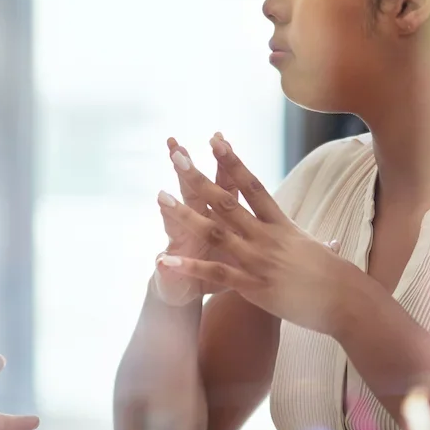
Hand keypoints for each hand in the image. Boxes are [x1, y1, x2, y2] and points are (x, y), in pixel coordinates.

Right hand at [150, 137, 242, 305]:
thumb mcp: (239, 244)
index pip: (223, 184)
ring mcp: (182, 247)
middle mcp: (197, 226)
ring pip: (176, 226)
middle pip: (194, 195)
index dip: (223, 163)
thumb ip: (246, 227)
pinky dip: (168, 266)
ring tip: (161, 197)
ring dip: (171, 212)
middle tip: (176, 146)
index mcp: (220, 217)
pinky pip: (171, 268)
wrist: (187, 292)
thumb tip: (268, 203)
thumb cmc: (221, 268)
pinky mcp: (173, 271)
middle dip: (186, 172)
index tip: (220, 137)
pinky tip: (161, 260)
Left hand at [155, 135, 375, 335]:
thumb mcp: (323, 253)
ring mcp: (257, 260)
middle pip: (227, 202)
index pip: (253, 185)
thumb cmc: (338, 278)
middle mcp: (266, 237)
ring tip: (161, 197)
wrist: (347, 302)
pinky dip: (188, 267)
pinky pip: (214, 274)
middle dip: (199, 178)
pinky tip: (164, 260)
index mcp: (281, 224)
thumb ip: (316, 246)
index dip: (233, 161)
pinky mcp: (252, 286)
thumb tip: (331, 244)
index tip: (215, 139)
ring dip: (185, 214)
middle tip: (177, 156)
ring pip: (214, 232)